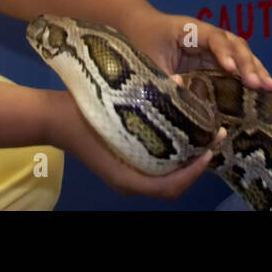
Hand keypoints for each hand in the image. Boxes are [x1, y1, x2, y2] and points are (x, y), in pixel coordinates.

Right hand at [48, 90, 226, 197]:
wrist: (55, 117)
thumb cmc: (84, 117)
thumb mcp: (114, 114)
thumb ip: (146, 106)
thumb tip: (177, 85)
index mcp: (128, 180)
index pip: (171, 187)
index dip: (194, 171)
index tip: (209, 148)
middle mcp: (130, 182)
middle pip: (173, 185)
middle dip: (197, 164)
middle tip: (215, 136)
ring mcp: (127, 175)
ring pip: (166, 177)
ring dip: (187, 159)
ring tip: (204, 133)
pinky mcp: (126, 164)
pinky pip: (157, 168)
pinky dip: (174, 156)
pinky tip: (183, 132)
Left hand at [122, 8, 271, 90]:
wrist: (138, 27)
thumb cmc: (141, 40)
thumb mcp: (147, 61)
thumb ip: (162, 77)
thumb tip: (180, 91)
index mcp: (190, 30)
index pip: (213, 38)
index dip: (224, 53)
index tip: (232, 71)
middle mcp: (206, 35)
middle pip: (233, 44)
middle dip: (248, 64)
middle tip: (260, 84)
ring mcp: (213, 46)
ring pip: (240, 53)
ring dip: (255, 68)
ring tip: (270, 87)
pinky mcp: (214, 59)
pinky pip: (236, 64)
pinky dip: (249, 74)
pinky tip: (263, 88)